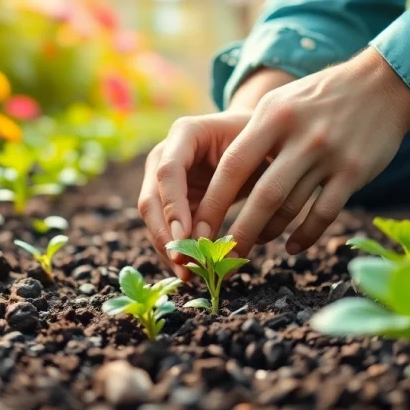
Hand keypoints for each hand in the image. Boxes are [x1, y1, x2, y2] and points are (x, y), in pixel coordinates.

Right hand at [137, 111, 251, 280]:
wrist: (253, 135)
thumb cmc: (258, 141)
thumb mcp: (254, 154)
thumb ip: (236, 185)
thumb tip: (221, 233)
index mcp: (184, 133)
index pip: (169, 171)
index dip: (173, 205)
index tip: (183, 237)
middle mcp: (164, 155)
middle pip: (151, 199)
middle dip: (164, 235)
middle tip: (183, 264)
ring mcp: (161, 179)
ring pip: (153, 219)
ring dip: (167, 249)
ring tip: (189, 276)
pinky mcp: (169, 200)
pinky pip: (165, 228)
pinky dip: (175, 251)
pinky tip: (190, 272)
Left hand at [192, 48, 409, 258]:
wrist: (381, 85)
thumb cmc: (318, 98)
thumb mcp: (280, 103)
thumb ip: (252, 136)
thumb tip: (218, 180)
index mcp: (272, 116)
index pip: (232, 165)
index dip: (213, 201)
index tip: (199, 227)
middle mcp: (299, 136)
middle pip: (261, 195)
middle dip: (239, 231)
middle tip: (224, 254)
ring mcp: (328, 155)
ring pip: (291, 208)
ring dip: (270, 232)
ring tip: (256, 242)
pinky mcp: (353, 172)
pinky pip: (323, 215)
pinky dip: (304, 236)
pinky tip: (292, 246)